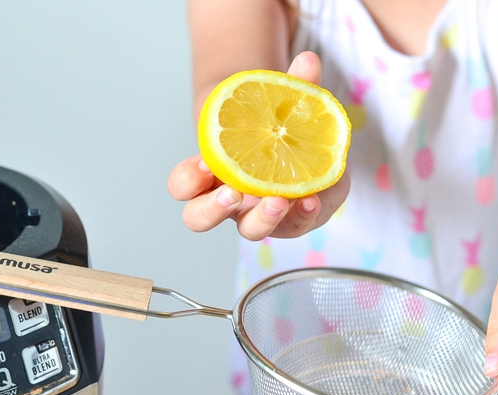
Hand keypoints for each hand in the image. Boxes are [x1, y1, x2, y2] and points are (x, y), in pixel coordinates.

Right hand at [167, 51, 349, 239]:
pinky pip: (293, 226)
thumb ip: (294, 86)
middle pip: (198, 219)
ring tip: (279, 201)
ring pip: (248, 231)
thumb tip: (308, 60)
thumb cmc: (284, 128)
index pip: (183, 185)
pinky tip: (312, 200)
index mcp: (214, 174)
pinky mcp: (293, 222)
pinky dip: (303, 215)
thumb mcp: (287, 104)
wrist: (315, 152)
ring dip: (261, 219)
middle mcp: (231, 201)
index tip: (207, 165)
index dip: (187, 181)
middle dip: (212, 210)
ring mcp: (260, 214)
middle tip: (233, 193)